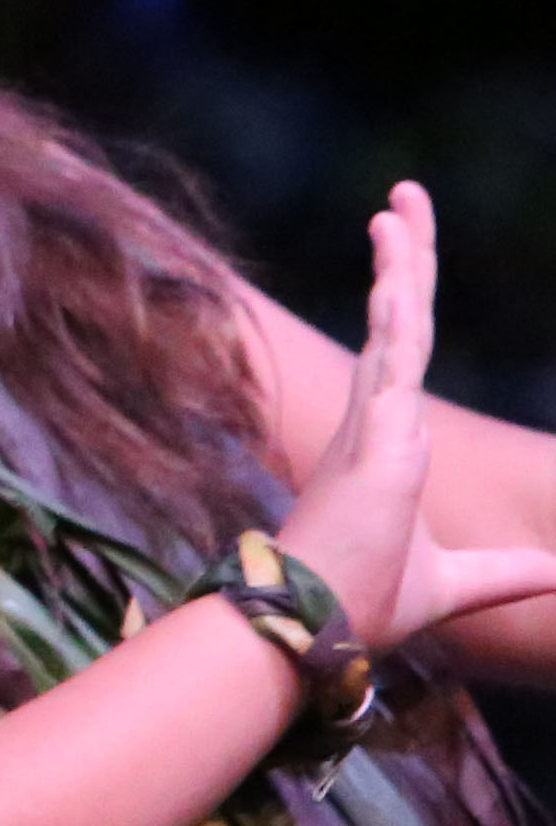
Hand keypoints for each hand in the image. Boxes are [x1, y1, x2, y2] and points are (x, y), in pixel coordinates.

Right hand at [276, 184, 555, 652]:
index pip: (405, 352)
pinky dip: (396, 312)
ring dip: (400, 263)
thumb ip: (505, 569)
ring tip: (399, 205)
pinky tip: (399, 270)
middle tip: (401, 199)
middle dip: (404, 258)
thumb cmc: (363, 604)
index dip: (405, 297)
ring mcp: (374, 425)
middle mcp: (377, 422)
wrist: (319, 627)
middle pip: (400, 321)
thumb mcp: (457, 582)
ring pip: (396, 325)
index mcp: (388, 443)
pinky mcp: (378, 439)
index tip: (399, 252)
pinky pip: (393, 361)